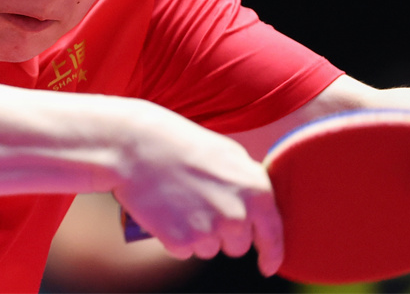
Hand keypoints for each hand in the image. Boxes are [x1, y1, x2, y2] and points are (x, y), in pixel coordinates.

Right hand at [112, 103, 282, 275]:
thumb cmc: (180, 143)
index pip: (273, 235)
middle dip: (223, 233)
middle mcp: (238, 215)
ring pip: (210, 249)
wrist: (136, 146)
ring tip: (178, 203)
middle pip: (238, 246)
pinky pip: (184, 251)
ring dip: (197, 235)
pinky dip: (175, 238)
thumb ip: (247, 183)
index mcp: (256, 191)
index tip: (267, 266)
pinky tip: (165, 213)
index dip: (271, 254)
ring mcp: (210, 231)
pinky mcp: (182, 242)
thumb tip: (258, 209)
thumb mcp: (227, 154)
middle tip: (199, 205)